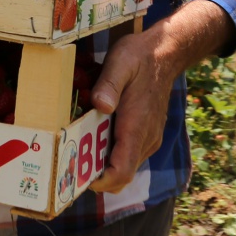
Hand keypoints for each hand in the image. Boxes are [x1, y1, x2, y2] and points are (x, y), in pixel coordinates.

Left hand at [88, 0, 230, 192]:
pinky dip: (111, 154)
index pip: (122, 171)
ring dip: (103, 165)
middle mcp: (145, 139)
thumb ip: (108, 85)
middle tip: (70, 166)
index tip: (78, 178)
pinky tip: (93, 137)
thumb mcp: (120, 63)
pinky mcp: (146, 133)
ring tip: (77, 152)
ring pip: (125, 166)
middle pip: (121, 175)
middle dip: (96, 176)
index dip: (101, 182)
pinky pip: (127, 153)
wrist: (166, 53)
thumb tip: (100, 105)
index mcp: (137, 127)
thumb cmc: (140, 57)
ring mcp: (148, 137)